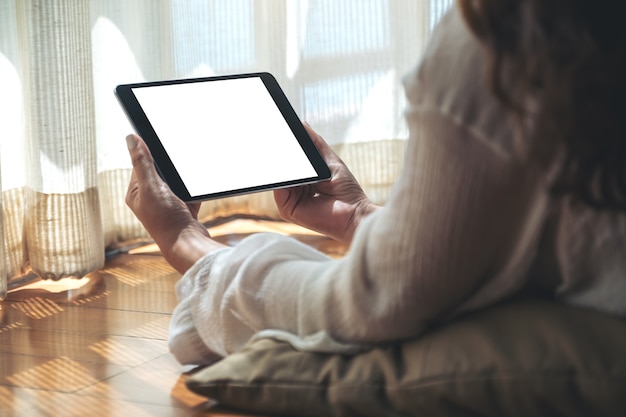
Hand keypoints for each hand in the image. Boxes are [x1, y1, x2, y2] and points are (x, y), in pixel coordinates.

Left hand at [125, 134, 224, 272]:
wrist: (187, 243)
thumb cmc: (165, 220)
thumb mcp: (152, 187)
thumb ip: (142, 162)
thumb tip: (131, 139)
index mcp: (136, 192)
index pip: (141, 164)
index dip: (151, 155)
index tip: (163, 149)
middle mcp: (149, 198)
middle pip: (161, 171)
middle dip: (172, 170)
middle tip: (175, 175)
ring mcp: (166, 204)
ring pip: (177, 181)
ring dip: (184, 181)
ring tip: (183, 191)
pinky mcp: (182, 208)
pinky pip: (190, 192)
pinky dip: (194, 192)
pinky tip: (192, 198)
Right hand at [274, 124, 378, 243]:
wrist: (354, 214)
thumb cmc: (346, 190)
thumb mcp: (329, 160)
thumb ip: (315, 143)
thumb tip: (301, 123)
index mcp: (302, 178)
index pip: (288, 161)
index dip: (281, 147)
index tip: (274, 129)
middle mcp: (293, 189)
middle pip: (280, 170)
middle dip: (275, 153)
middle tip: (270, 134)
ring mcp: (290, 199)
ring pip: (277, 178)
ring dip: (277, 165)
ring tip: (274, 146)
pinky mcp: (288, 209)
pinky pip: (278, 190)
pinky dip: (280, 178)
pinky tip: (284, 167)